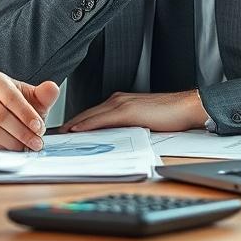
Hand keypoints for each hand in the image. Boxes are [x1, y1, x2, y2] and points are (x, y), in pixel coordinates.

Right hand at [0, 71, 60, 150]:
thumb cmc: (11, 105)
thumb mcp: (29, 97)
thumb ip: (43, 95)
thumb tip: (52, 88)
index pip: (11, 97)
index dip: (27, 114)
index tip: (39, 128)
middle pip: (1, 116)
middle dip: (22, 132)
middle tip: (36, 143)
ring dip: (11, 143)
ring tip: (25, 147)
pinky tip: (9, 149)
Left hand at [57, 90, 208, 132]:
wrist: (186, 107)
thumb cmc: (169, 114)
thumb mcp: (140, 121)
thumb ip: (123, 126)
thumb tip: (109, 140)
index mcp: (119, 102)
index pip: (91, 115)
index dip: (75, 124)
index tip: (63, 135)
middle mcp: (117, 100)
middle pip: (86, 114)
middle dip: (69, 126)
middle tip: (54, 138)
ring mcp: (121, 104)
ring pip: (90, 115)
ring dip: (73, 126)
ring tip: (59, 137)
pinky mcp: (127, 110)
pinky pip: (101, 119)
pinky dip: (86, 125)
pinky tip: (76, 131)